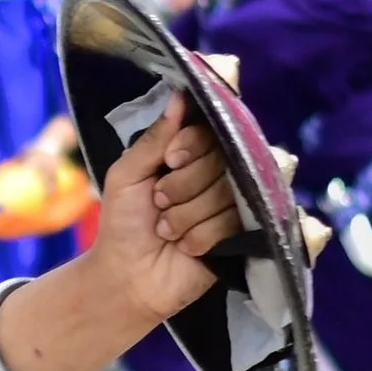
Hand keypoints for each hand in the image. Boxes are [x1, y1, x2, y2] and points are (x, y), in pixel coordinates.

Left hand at [94, 91, 240, 316]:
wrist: (127, 274)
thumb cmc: (123, 222)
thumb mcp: (128, 175)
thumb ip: (155, 139)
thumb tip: (181, 95)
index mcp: (194, 153)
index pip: (214, 129)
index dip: (193, 145)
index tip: (169, 161)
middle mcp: (222, 173)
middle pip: (224, 159)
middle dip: (182, 186)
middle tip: (158, 204)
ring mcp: (238, 204)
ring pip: (229, 192)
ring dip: (187, 215)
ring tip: (167, 230)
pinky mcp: (248, 235)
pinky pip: (235, 222)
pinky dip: (201, 236)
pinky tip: (187, 247)